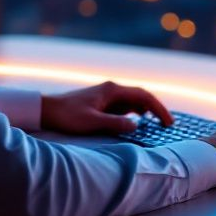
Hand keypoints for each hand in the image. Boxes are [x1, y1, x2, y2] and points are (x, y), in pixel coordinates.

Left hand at [40, 81, 173, 134]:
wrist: (47, 110)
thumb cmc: (68, 116)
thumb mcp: (93, 123)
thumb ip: (116, 124)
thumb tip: (137, 126)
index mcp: (112, 90)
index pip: (143, 96)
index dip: (159, 108)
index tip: (168, 122)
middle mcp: (112, 90)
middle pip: (141, 96)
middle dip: (156, 110)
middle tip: (168, 125)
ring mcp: (107, 95)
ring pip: (133, 101)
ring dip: (146, 111)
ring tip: (157, 125)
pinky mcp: (102, 102)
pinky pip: (124, 106)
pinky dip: (135, 113)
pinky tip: (137, 122)